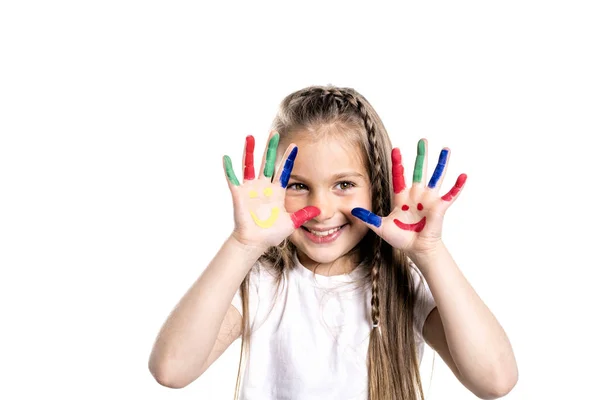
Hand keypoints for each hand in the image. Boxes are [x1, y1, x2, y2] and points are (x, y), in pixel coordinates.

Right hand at [223, 131, 319, 248]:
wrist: (255, 242)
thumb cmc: (271, 233)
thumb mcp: (291, 222)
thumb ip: (304, 214)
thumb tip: (320, 210)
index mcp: (276, 191)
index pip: (284, 170)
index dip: (288, 159)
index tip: (295, 146)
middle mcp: (263, 186)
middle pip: (267, 162)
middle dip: (271, 148)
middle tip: (274, 132)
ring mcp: (250, 189)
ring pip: (250, 166)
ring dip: (249, 151)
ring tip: (250, 137)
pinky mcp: (239, 194)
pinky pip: (233, 179)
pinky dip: (229, 169)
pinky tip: (226, 157)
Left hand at [351, 138, 466, 255]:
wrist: (416, 249)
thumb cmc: (401, 238)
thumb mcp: (381, 227)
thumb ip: (368, 218)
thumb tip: (353, 210)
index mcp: (402, 197)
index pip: (399, 175)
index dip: (398, 163)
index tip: (396, 149)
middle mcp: (416, 195)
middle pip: (418, 170)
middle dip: (421, 156)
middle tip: (422, 141)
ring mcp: (429, 200)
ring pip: (436, 177)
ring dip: (441, 164)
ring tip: (446, 150)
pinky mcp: (439, 207)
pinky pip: (450, 194)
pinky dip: (457, 186)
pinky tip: (463, 175)